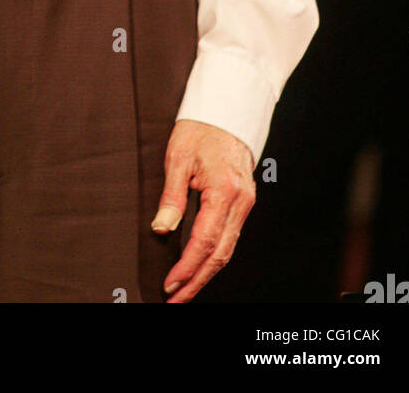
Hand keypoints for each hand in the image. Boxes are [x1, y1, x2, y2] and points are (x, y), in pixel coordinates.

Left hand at [151, 119, 255, 302]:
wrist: (225, 110)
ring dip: (206, 272)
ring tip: (185, 289)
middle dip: (197, 280)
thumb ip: (171, 197)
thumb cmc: (200, 129)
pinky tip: (201, 266)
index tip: (170, 284)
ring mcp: (245, 202)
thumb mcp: (177, 158)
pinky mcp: (243, 201)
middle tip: (176, 299)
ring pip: (228, 248)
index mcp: (224, 191)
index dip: (187, 267)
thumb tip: (162, 228)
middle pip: (220, 253)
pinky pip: (230, 236)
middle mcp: (240, 201)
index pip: (205, 241)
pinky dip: (215, 255)